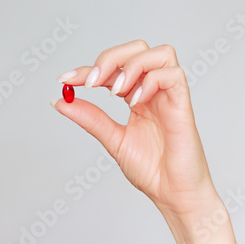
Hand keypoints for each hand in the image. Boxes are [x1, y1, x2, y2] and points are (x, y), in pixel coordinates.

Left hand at [52, 40, 235, 242]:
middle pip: (138, 49)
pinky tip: (136, 101)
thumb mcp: (112, 139)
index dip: (87, 69)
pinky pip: (173, 75)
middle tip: (93, 82)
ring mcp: (170, 96)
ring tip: (116, 93)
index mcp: (136, 96)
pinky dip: (150, 81)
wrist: (173, 195)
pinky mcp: (183, 104)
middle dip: (111, 58)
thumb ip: (90, 118)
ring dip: (131, 66)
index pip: (112, 69)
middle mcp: (153, 91)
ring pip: (160, 53)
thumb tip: (61, 101)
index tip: (65, 79)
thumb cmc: (152, 169)